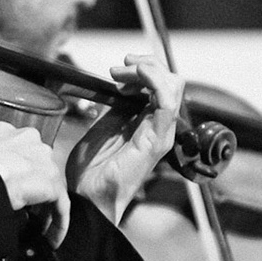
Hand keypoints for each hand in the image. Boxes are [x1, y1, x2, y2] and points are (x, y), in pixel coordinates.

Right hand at [0, 121, 70, 243]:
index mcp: (6, 132)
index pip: (17, 151)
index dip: (15, 173)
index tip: (11, 188)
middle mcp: (29, 141)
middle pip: (38, 168)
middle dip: (34, 190)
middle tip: (26, 211)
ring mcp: (43, 160)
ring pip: (51, 187)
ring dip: (46, 210)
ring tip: (38, 229)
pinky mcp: (52, 183)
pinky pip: (61, 206)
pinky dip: (58, 224)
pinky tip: (51, 238)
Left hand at [64, 55, 184, 225]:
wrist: (88, 195)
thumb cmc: (94, 168)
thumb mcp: (106, 126)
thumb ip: (119, 107)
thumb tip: (121, 85)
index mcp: (149, 123)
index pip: (161, 85)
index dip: (142, 70)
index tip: (117, 72)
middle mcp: (160, 127)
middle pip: (170, 81)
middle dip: (146, 65)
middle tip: (119, 69)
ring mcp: (161, 133)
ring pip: (172, 86)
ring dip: (147, 69)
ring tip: (123, 72)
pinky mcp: (156, 140)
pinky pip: (166, 103)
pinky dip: (154, 81)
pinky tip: (137, 76)